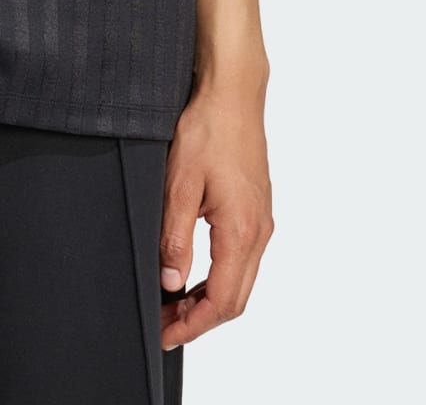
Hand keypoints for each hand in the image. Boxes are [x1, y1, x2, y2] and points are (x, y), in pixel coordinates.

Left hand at [158, 82, 273, 349]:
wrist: (233, 92)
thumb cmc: (208, 128)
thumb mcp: (179, 182)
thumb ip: (175, 237)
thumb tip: (171, 282)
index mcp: (242, 229)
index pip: (223, 300)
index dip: (192, 325)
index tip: (164, 333)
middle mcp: (259, 230)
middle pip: (235, 298)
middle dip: (199, 319)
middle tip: (163, 323)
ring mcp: (261, 220)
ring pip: (240, 280)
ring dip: (209, 299)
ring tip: (173, 303)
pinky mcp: (256, 209)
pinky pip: (242, 258)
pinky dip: (219, 276)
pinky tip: (194, 273)